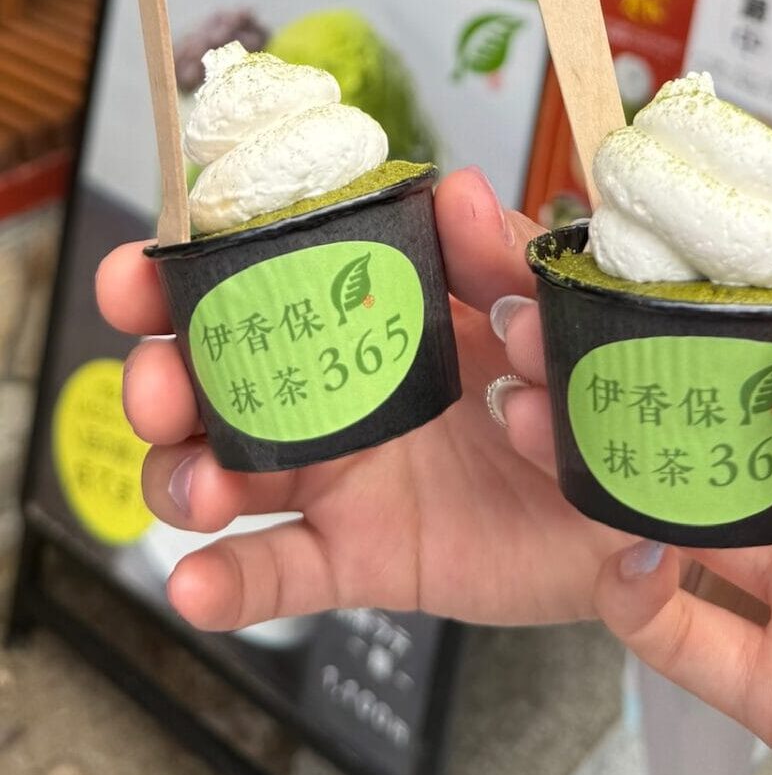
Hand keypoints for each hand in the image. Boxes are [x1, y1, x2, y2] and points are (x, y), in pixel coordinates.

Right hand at [97, 167, 626, 630]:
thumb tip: (456, 189)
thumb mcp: (547, 314)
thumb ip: (502, 262)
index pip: (259, 279)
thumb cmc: (576, 391)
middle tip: (160, 385)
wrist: (621, 504)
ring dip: (182, 477)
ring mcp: (342, 476)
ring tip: (204, 490)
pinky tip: (196, 585)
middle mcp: (338, 394)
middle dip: (163, 376)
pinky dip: (226, 583)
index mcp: (369, 318)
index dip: (188, 272)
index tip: (148, 271)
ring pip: (223, 475)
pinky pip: (279, 572)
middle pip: (215, 379)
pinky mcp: (361, 554)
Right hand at [594, 312, 771, 774]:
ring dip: (629, 485)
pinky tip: (629, 565)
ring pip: (701, 525)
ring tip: (573, 439)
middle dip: (668, 396)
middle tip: (596, 360)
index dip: (764, 328)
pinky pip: (684, 636)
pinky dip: (636, 599)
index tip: (686, 296)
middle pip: (748, 439)